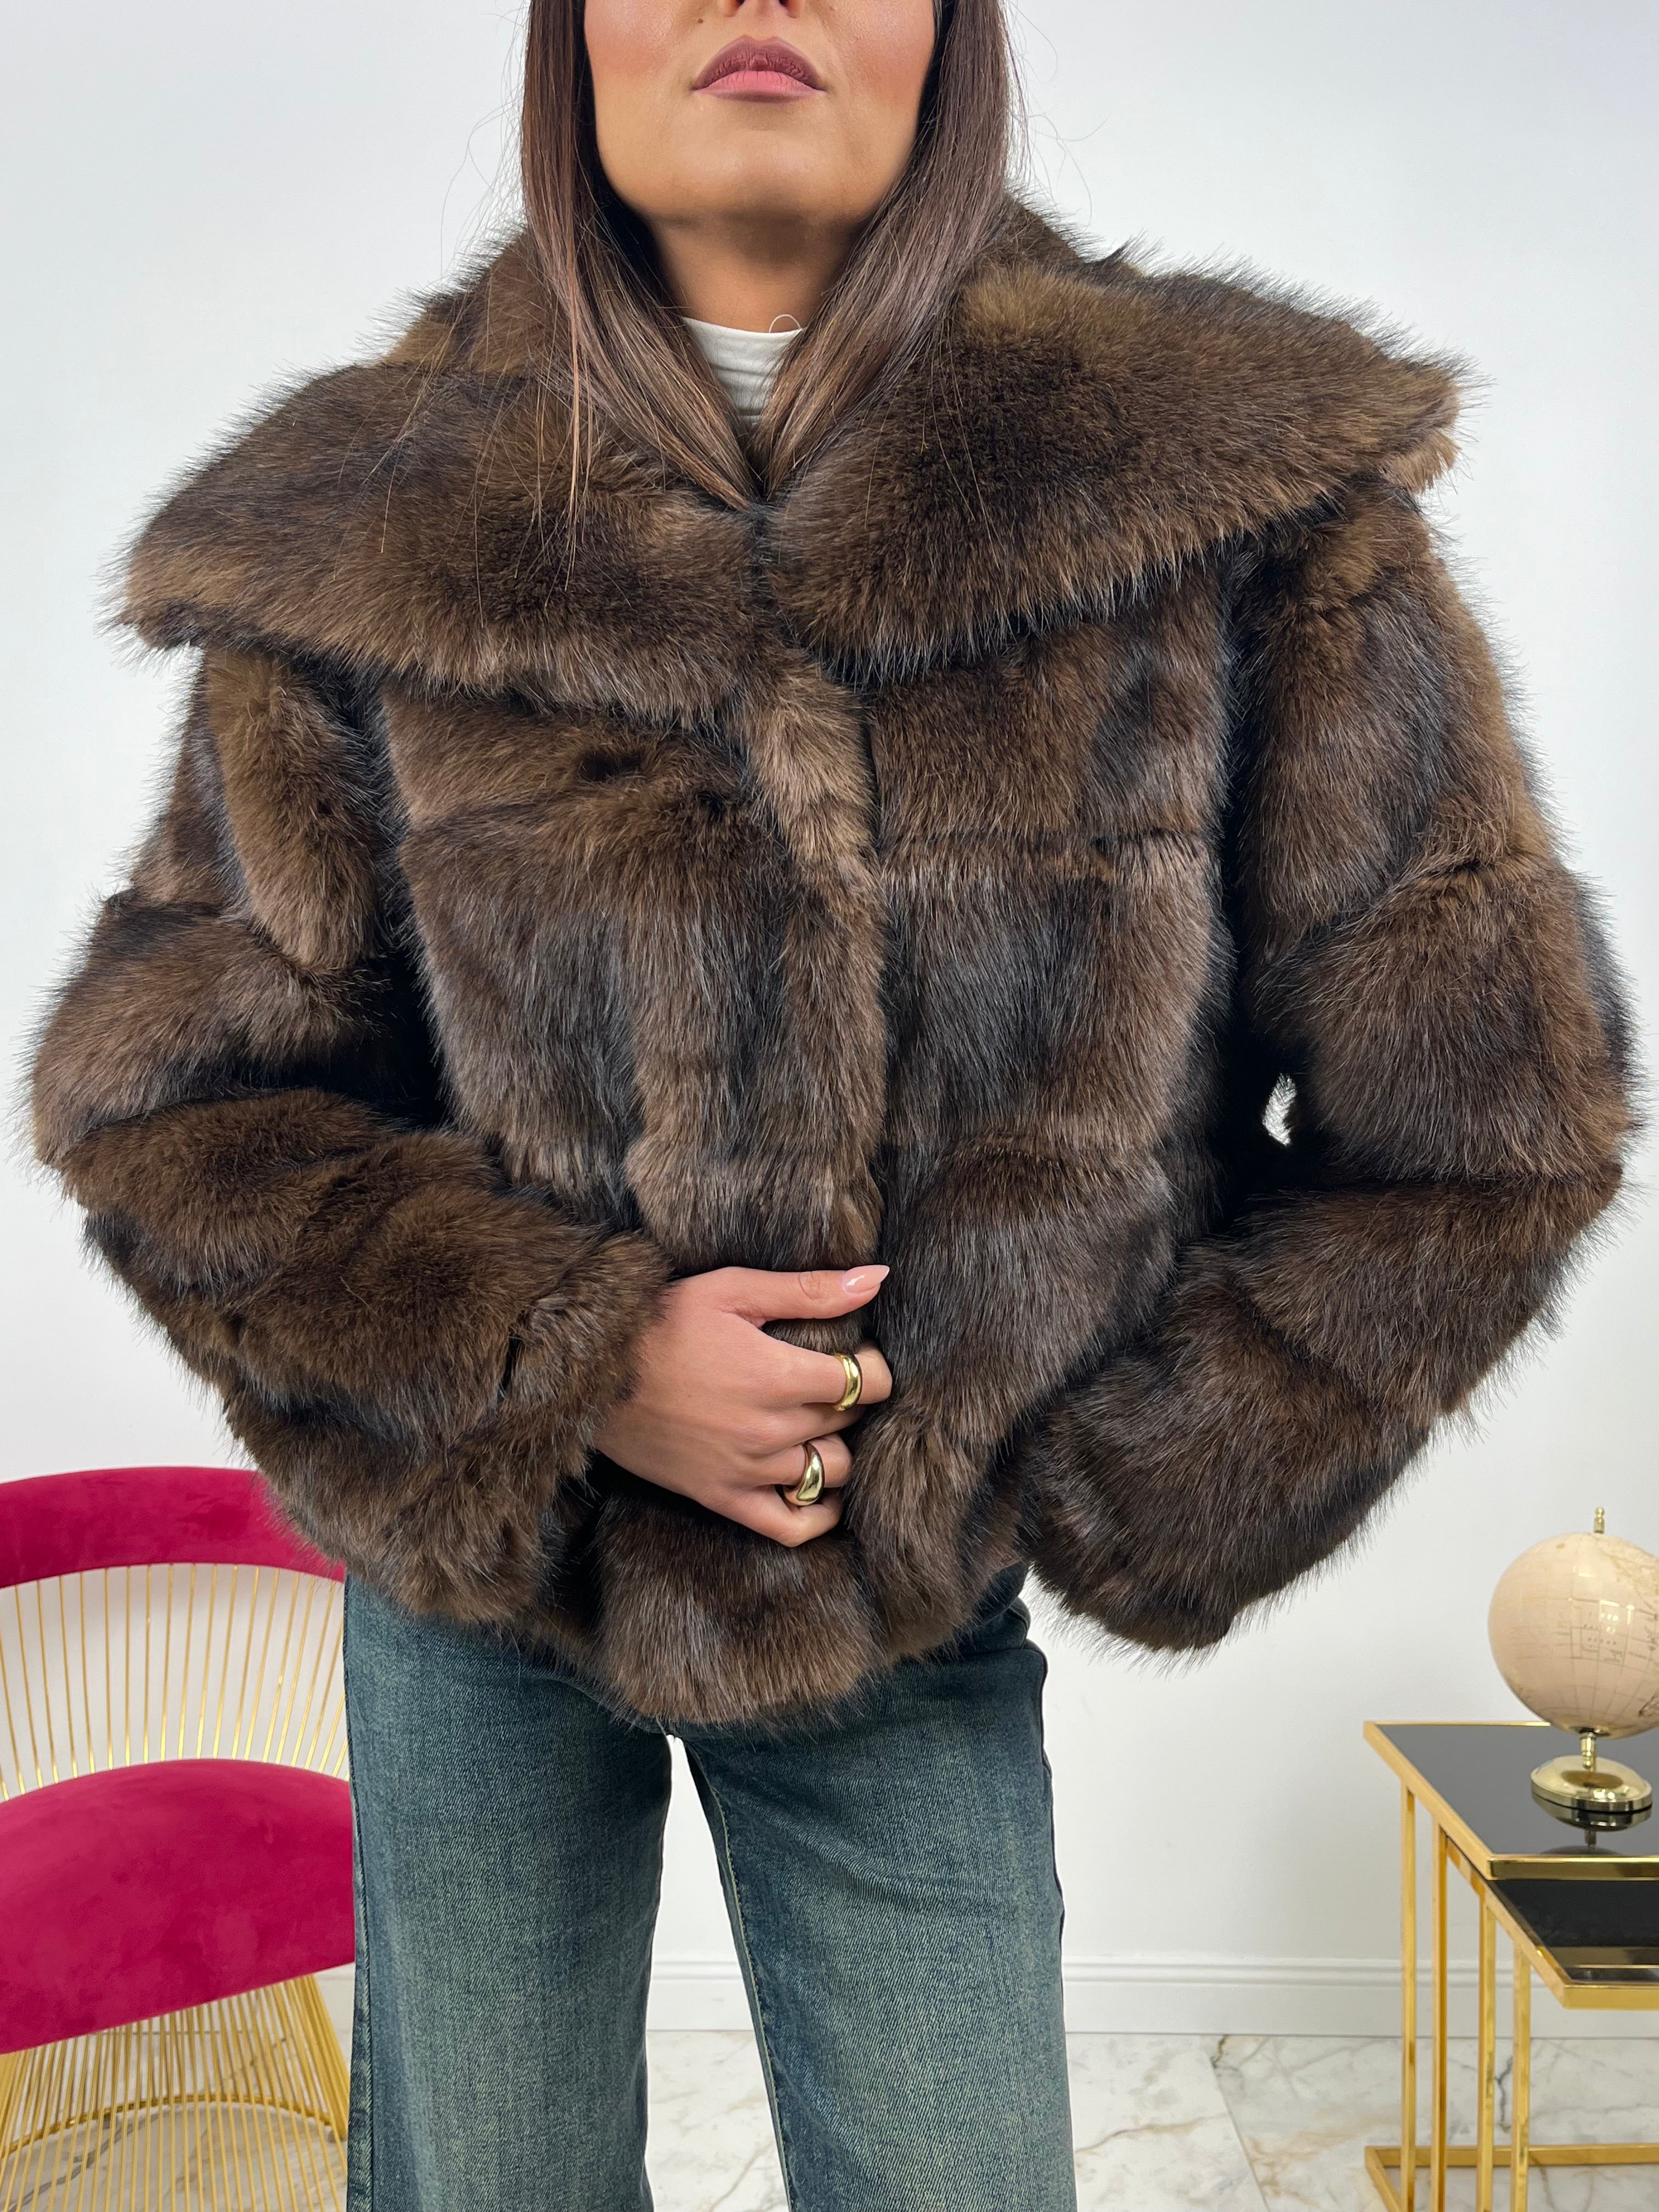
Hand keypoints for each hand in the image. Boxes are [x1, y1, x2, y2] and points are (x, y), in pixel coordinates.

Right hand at [591, 1264, 893, 1544]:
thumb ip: (810, 1290)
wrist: (591, 1372)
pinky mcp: (721, 1497)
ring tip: (817, 1424)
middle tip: (829, 1381)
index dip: (874, 1367)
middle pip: (847, 1423)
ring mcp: (747, 1470)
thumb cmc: (662, 1321)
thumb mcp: (733, 1290)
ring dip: (834, 1446)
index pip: (867, 1382)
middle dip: (849, 1400)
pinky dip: (819, 1515)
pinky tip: (824, 1493)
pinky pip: (790, 1527)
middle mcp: (769, 1430)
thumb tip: (877, 1278)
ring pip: (829, 1471)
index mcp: (777, 1376)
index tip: (860, 1356)